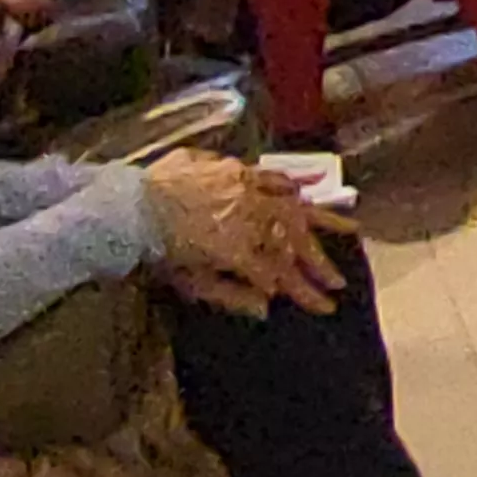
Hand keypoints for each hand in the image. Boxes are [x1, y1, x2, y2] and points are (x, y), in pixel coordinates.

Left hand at [142, 152, 351, 316]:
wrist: (127, 207)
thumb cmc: (156, 251)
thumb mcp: (189, 282)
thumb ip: (230, 294)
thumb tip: (267, 307)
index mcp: (238, 246)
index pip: (281, 273)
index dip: (305, 292)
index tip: (326, 306)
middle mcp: (249, 214)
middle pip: (293, 241)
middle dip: (318, 263)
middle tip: (339, 282)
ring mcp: (245, 188)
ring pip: (291, 207)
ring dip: (320, 224)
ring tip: (349, 232)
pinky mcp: (235, 170)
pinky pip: (272, 175)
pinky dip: (294, 184)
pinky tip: (311, 191)